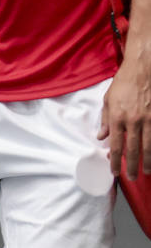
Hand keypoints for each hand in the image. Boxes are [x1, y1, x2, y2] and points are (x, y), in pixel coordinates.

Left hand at [99, 50, 150, 176]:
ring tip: (147, 171)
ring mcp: (149, 119)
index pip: (115, 144)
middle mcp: (133, 121)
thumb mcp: (108, 99)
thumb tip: (101, 136)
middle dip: (132, 166)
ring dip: (148, 161)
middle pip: (133, 149)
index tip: (114, 171)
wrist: (143, 69)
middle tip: (132, 178)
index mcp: (117, 117)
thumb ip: (105, 120)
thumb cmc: (123, 83)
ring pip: (149, 146)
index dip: (115, 160)